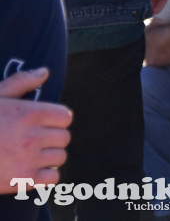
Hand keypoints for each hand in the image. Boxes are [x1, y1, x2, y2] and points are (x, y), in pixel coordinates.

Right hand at [0, 69, 72, 193]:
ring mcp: (28, 160)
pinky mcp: (23, 181)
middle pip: (64, 137)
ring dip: (49, 157)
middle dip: (52, 138)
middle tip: (35, 140)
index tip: (44, 124)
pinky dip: (46, 176)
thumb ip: (20, 82)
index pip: (65, 116)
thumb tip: (44, 72)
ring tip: (31, 154)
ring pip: (60, 157)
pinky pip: (53, 178)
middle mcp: (32, 136)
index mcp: (28, 114)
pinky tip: (31, 170)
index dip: (55, 120)